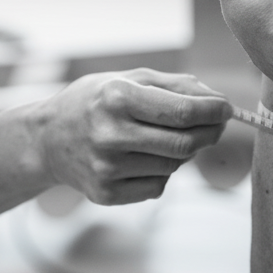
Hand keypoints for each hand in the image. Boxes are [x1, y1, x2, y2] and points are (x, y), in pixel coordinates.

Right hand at [26, 68, 230, 204]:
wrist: (47, 139)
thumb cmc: (93, 102)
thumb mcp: (127, 79)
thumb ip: (174, 86)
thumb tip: (217, 102)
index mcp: (115, 98)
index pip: (183, 112)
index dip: (214, 111)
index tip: (226, 108)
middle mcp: (109, 134)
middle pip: (185, 144)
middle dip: (209, 133)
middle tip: (213, 125)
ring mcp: (107, 168)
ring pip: (175, 166)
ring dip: (181, 152)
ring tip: (159, 138)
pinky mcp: (106, 193)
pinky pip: (158, 186)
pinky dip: (161, 172)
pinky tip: (139, 159)